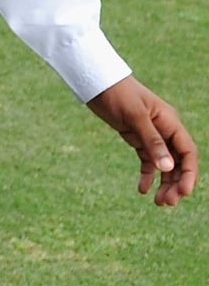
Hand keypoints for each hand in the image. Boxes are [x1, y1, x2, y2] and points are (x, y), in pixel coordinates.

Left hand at [86, 76, 196, 205]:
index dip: (189, 173)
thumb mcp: (135, 116)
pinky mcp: (136, 138)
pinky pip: (147, 161)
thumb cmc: (118, 94)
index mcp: (170, 122)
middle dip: (176, 183)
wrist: (97, 82)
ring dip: (164, 183)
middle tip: (168, 203)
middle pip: (177, 162)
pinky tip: (142, 190)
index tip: (184, 192)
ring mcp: (151, 135)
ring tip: (159, 203)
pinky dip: (147, 175)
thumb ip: (152, 141)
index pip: (187, 152)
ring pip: (164, 164)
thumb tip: (168, 167)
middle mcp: (165, 130)